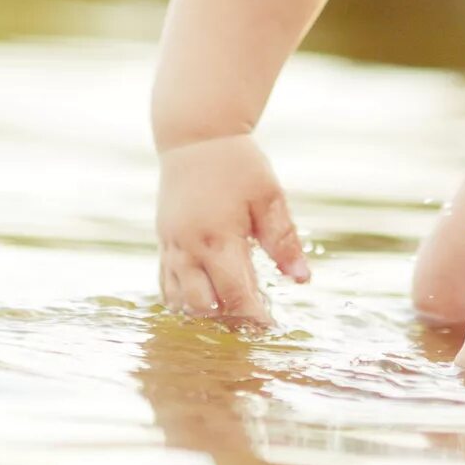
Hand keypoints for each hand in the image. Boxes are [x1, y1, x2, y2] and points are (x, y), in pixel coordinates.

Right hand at [156, 132, 310, 326]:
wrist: (195, 137)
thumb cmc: (238, 164)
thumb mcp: (269, 197)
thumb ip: (284, 240)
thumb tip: (301, 280)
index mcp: (218, 237)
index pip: (236, 294)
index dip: (255, 317)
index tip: (271, 327)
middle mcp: (188, 247)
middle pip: (202, 306)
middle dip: (227, 320)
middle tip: (252, 319)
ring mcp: (171, 245)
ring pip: (179, 300)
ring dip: (203, 312)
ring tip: (229, 311)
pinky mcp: (163, 241)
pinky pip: (165, 283)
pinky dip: (182, 299)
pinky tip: (204, 299)